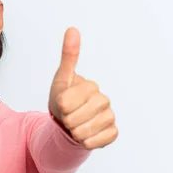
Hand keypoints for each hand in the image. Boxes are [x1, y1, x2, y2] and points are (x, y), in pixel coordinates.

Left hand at [48, 27, 117, 149]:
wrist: (69, 123)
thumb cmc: (64, 100)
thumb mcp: (61, 79)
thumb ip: (68, 57)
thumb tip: (72, 29)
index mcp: (91, 86)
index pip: (65, 104)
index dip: (59, 108)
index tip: (62, 105)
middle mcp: (104, 100)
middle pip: (74, 119)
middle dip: (65, 121)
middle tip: (68, 117)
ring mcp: (110, 117)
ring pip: (83, 132)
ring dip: (73, 133)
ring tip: (75, 126)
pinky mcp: (113, 133)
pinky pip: (95, 142)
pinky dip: (85, 142)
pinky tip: (85, 135)